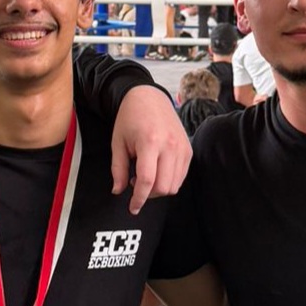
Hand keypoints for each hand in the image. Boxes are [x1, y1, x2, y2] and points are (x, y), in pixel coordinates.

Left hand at [110, 86, 191, 213]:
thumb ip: (118, 169)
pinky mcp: (188, 149)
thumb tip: (118, 191)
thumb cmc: (130, 118)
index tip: (133, 207)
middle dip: (149, 194)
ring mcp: (182, 147)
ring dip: (159, 188)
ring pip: (175, 185)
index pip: (148, 181)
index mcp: (149, 142)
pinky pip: (182, 176)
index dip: (139, 199)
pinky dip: (169, 181)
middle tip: (136, 184)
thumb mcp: (117, 143)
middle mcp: (169, 145)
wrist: (149, 98)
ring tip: (146, 175)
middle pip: (164, 187)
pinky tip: (157, 171)